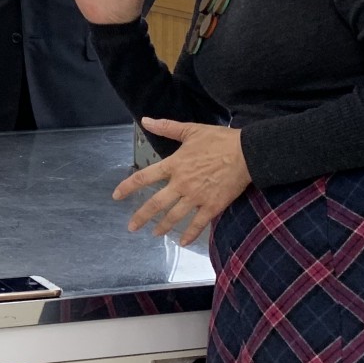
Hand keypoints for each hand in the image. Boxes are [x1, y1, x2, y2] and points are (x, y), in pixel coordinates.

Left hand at [113, 117, 250, 246]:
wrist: (247, 153)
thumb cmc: (219, 140)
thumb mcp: (191, 130)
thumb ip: (167, 127)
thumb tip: (145, 120)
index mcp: (174, 165)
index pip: (145, 177)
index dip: (128, 187)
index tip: (116, 196)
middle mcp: (181, 183)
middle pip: (156, 203)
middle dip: (141, 216)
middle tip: (131, 227)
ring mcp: (196, 197)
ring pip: (174, 216)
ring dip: (163, 227)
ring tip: (154, 234)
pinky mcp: (212, 206)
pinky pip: (198, 224)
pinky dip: (190, 234)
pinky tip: (183, 242)